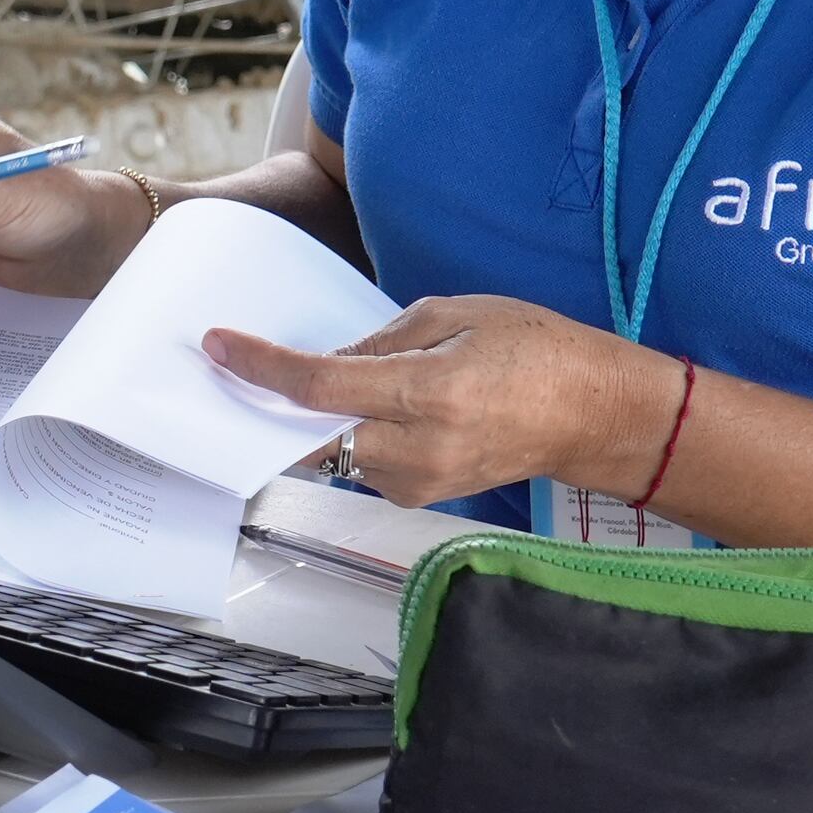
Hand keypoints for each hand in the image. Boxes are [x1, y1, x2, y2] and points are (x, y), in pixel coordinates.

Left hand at [203, 295, 680, 512]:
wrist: (592, 416)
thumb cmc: (537, 351)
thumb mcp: (458, 315)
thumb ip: (384, 340)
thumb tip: (329, 365)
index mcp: (431, 393)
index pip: (321, 389)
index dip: (262, 368)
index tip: (220, 346)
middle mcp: (420, 449)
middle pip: (315, 433)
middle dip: (284, 401)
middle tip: (260, 366)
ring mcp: (420, 482)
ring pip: (337, 451)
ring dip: (325, 418)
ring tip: (362, 381)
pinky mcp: (421, 497)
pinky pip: (363, 464)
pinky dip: (356, 434)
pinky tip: (380, 408)